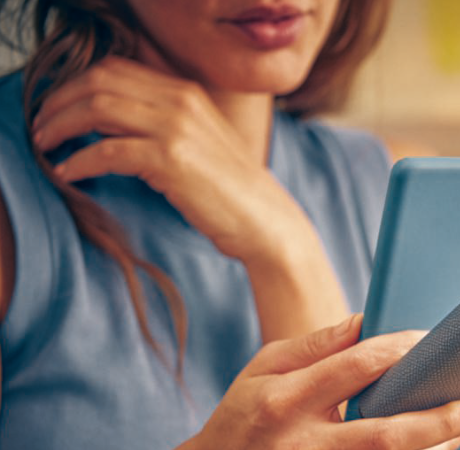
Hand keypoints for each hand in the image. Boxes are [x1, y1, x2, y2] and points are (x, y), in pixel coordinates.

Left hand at [32, 56, 310, 261]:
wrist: (266, 220)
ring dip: (60, 126)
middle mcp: (181, 100)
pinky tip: (68, 174)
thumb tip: (111, 127)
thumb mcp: (197, 144)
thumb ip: (161, 125)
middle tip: (42, 127)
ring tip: (45, 146)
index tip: (57, 109)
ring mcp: (177, 127)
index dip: (75, 85)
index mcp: (186, 92)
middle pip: (99, 82)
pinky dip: (79, 161)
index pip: (115, 69)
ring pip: (97, 109)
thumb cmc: (230, 191)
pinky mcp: (171, 159)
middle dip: (59, 102)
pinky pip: (107, 151)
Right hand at [190, 314, 459, 449]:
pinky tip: (420, 445)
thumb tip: (364, 321)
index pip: (354, 368)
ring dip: (440, 444)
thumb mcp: (263, 369)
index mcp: (282, 401)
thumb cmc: (245, 418)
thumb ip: (314, 345)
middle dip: (445, 416)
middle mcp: (300, 449)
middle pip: (389, 433)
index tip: (430, 340)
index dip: (399, 350)